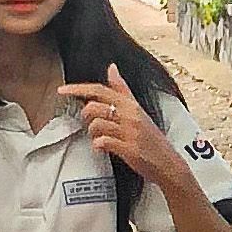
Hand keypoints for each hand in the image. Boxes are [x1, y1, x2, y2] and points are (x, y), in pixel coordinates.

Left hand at [62, 62, 176, 182]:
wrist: (168, 163)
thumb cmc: (151, 138)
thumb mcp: (138, 109)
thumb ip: (122, 89)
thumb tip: (111, 67)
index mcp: (131, 104)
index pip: (100, 90)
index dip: (78, 89)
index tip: (62, 91)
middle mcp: (130, 115)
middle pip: (94, 107)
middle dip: (86, 117)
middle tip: (92, 125)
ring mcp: (130, 132)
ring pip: (96, 125)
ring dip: (93, 134)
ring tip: (101, 139)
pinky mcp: (129, 149)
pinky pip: (103, 142)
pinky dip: (98, 146)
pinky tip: (103, 148)